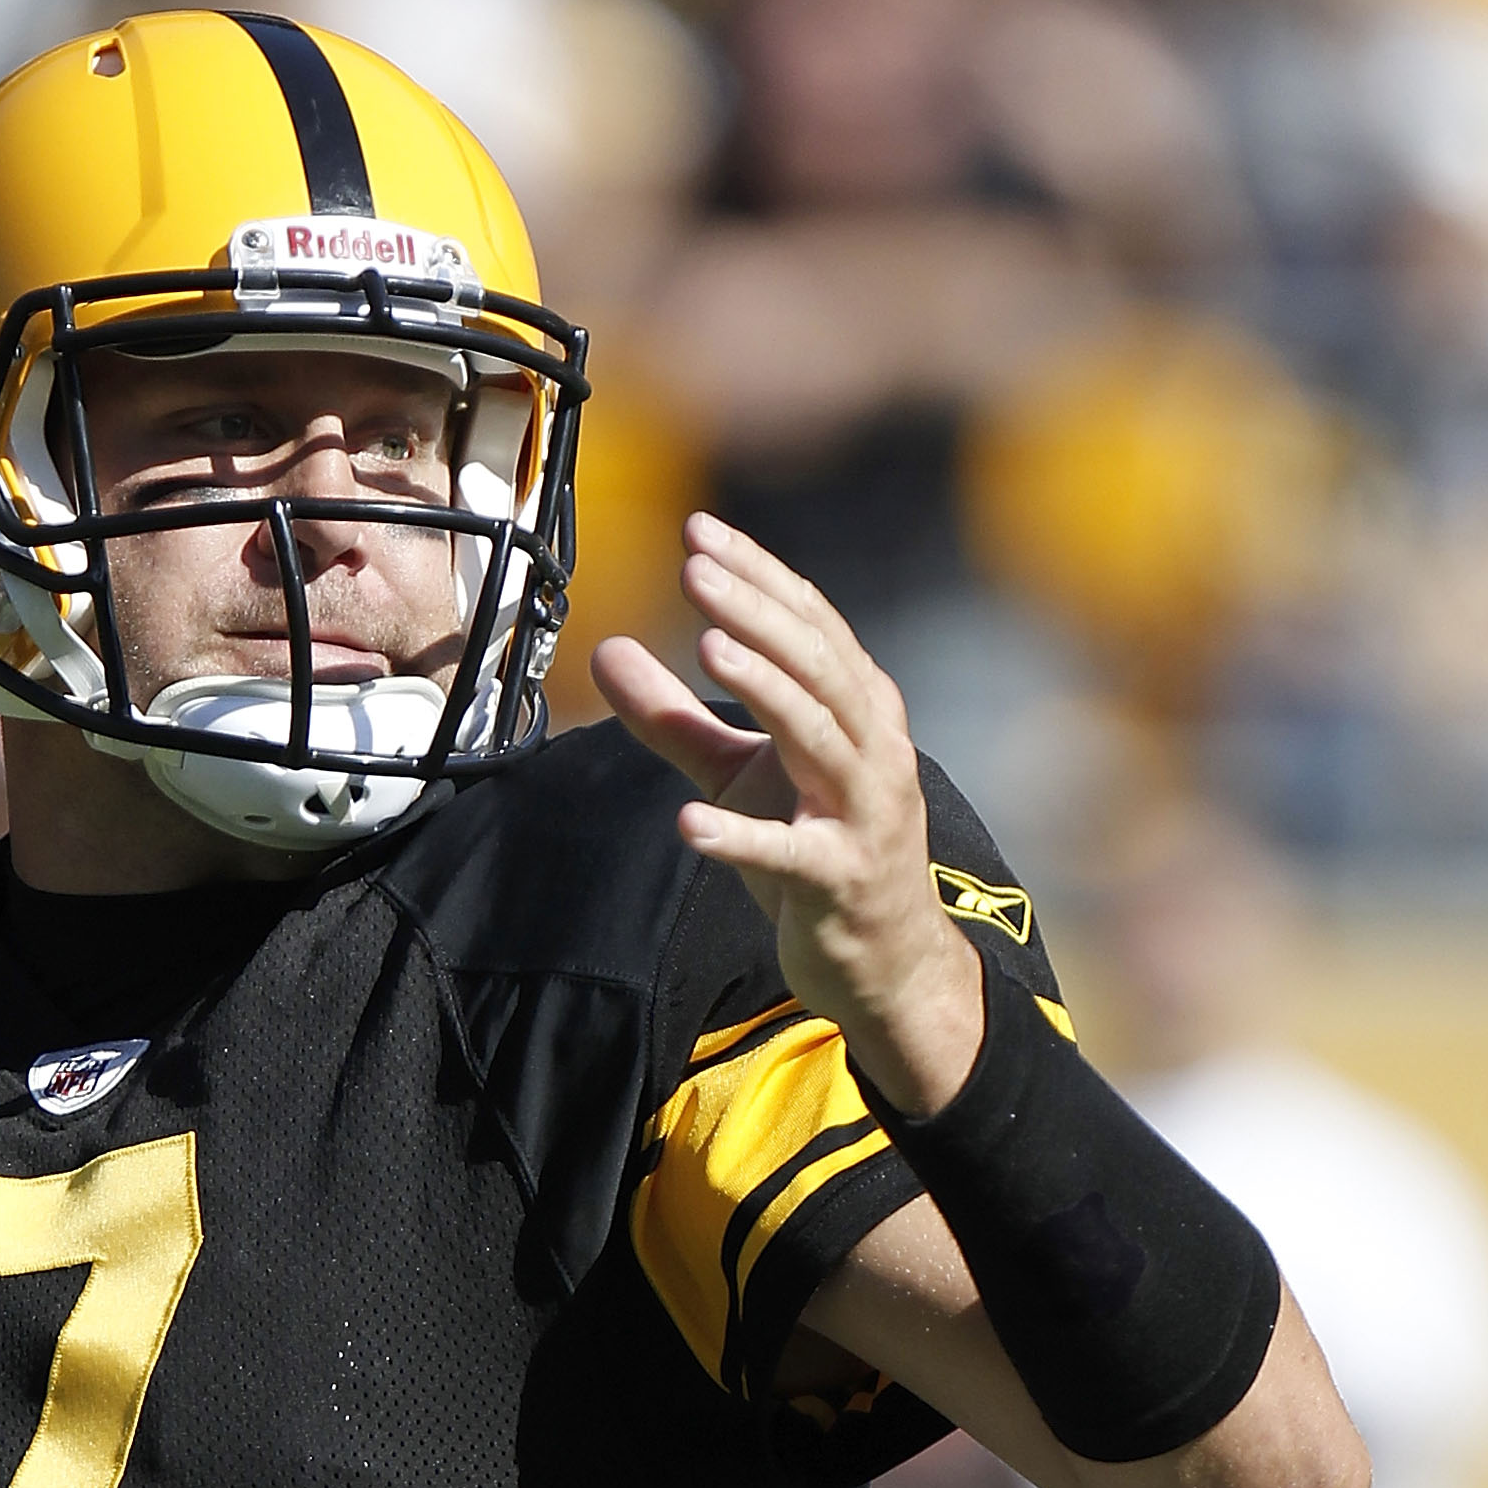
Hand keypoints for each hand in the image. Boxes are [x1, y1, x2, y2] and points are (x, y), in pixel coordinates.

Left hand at [594, 514, 984, 1113]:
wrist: (883, 955)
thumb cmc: (813, 846)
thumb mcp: (738, 773)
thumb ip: (675, 716)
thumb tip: (604, 650)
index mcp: (857, 709)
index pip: (810, 623)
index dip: (758, 576)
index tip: (698, 531)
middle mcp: (874, 748)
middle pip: (818, 664)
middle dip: (758, 610)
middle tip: (697, 566)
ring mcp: (865, 814)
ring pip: (822, 737)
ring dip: (768, 690)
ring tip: (709, 647)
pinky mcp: (842, 880)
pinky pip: (792, 854)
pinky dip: (742, 838)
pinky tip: (688, 824)